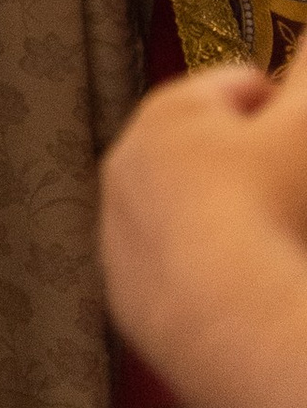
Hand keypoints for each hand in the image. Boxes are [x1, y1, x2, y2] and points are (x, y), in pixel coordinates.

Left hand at [100, 50, 306, 407]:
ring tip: (271, 242)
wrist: (233, 322)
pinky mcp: (125, 291)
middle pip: (207, 147)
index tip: (301, 137)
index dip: (283, 109)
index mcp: (170, 110)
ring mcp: (119, 229)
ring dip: (225, 216)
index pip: (239, 84)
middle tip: (292, 193)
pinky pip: (173, 267)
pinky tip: (243, 285)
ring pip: (186, 207)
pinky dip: (204, 270)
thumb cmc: (274, 208)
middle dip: (251, 163)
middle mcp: (128, 162)